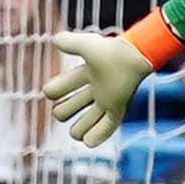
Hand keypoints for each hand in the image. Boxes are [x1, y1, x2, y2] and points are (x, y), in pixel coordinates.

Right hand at [44, 32, 155, 147]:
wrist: (134, 57)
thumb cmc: (110, 50)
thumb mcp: (85, 46)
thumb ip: (68, 42)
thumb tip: (54, 40)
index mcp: (86, 73)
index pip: (63, 86)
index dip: (54, 90)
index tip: (50, 91)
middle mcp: (95, 88)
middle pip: (72, 105)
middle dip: (63, 111)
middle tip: (60, 112)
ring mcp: (107, 99)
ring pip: (89, 119)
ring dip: (80, 128)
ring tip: (75, 132)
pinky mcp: (118, 108)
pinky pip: (108, 126)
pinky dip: (98, 136)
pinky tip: (87, 143)